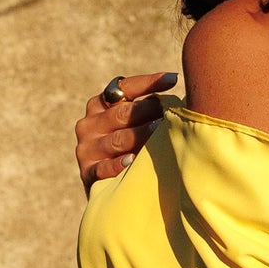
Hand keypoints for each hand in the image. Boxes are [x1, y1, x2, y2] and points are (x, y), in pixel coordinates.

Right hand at [76, 70, 175, 190]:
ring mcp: (86, 148)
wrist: (109, 188)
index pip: (124, 87)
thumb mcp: (132, 124)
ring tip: (160, 131)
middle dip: (147, 110)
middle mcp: (89, 123)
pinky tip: (131, 161)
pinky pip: (103, 168)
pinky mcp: (87, 172)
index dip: (149, 82)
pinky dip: (117, 164)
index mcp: (100, 105)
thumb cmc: (130, 148)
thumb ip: (147, 109)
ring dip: (139, 136)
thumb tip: (182, 94)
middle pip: (121, 114)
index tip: (173, 78)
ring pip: (117, 140)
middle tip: (170, 112)